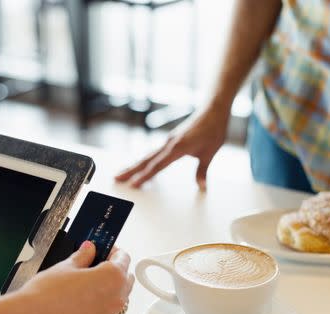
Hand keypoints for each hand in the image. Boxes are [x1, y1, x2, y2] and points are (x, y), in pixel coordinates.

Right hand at [19, 241, 133, 313]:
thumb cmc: (46, 296)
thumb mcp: (66, 266)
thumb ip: (83, 257)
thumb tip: (88, 250)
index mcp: (112, 278)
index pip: (123, 258)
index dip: (113, 251)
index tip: (104, 249)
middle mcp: (116, 299)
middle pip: (125, 279)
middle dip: (114, 270)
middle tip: (95, 264)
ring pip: (118, 298)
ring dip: (109, 289)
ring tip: (87, 283)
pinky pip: (106, 313)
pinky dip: (100, 305)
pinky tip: (81, 300)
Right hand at [115, 105, 230, 190]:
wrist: (213, 109)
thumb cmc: (213, 129)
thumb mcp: (210, 152)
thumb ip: (202, 171)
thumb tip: (202, 187)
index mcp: (178, 147)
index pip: (157, 165)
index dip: (145, 176)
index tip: (133, 184)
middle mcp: (169, 143)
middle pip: (146, 160)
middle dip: (130, 170)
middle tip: (116, 178)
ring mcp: (168, 141)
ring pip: (147, 156)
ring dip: (134, 165)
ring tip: (121, 174)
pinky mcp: (170, 140)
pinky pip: (153, 153)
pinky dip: (144, 161)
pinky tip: (140, 166)